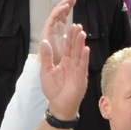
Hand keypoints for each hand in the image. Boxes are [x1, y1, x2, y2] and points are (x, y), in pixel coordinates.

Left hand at [37, 0, 87, 119]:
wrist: (59, 104)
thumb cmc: (53, 89)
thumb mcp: (46, 71)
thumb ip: (46, 57)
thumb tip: (44, 42)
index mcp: (65, 61)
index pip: (67, 46)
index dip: (69, 36)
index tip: (71, 25)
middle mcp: (73, 64)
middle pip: (74, 48)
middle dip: (76, 37)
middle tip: (78, 25)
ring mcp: (77, 70)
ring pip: (80, 55)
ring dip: (81, 44)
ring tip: (82, 33)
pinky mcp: (80, 77)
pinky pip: (82, 66)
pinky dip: (84, 58)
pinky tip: (86, 49)